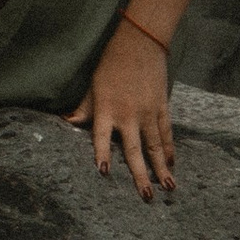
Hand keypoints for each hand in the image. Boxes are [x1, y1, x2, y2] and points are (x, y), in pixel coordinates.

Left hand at [67, 18, 174, 198]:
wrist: (140, 43)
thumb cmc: (111, 64)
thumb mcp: (93, 86)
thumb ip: (84, 108)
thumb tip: (67, 121)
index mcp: (107, 109)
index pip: (101, 137)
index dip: (101, 154)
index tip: (104, 173)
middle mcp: (128, 114)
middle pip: (134, 150)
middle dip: (141, 175)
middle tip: (147, 197)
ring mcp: (147, 112)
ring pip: (155, 145)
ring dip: (162, 168)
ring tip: (169, 187)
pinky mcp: (161, 106)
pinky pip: (166, 132)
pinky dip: (169, 148)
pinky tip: (172, 164)